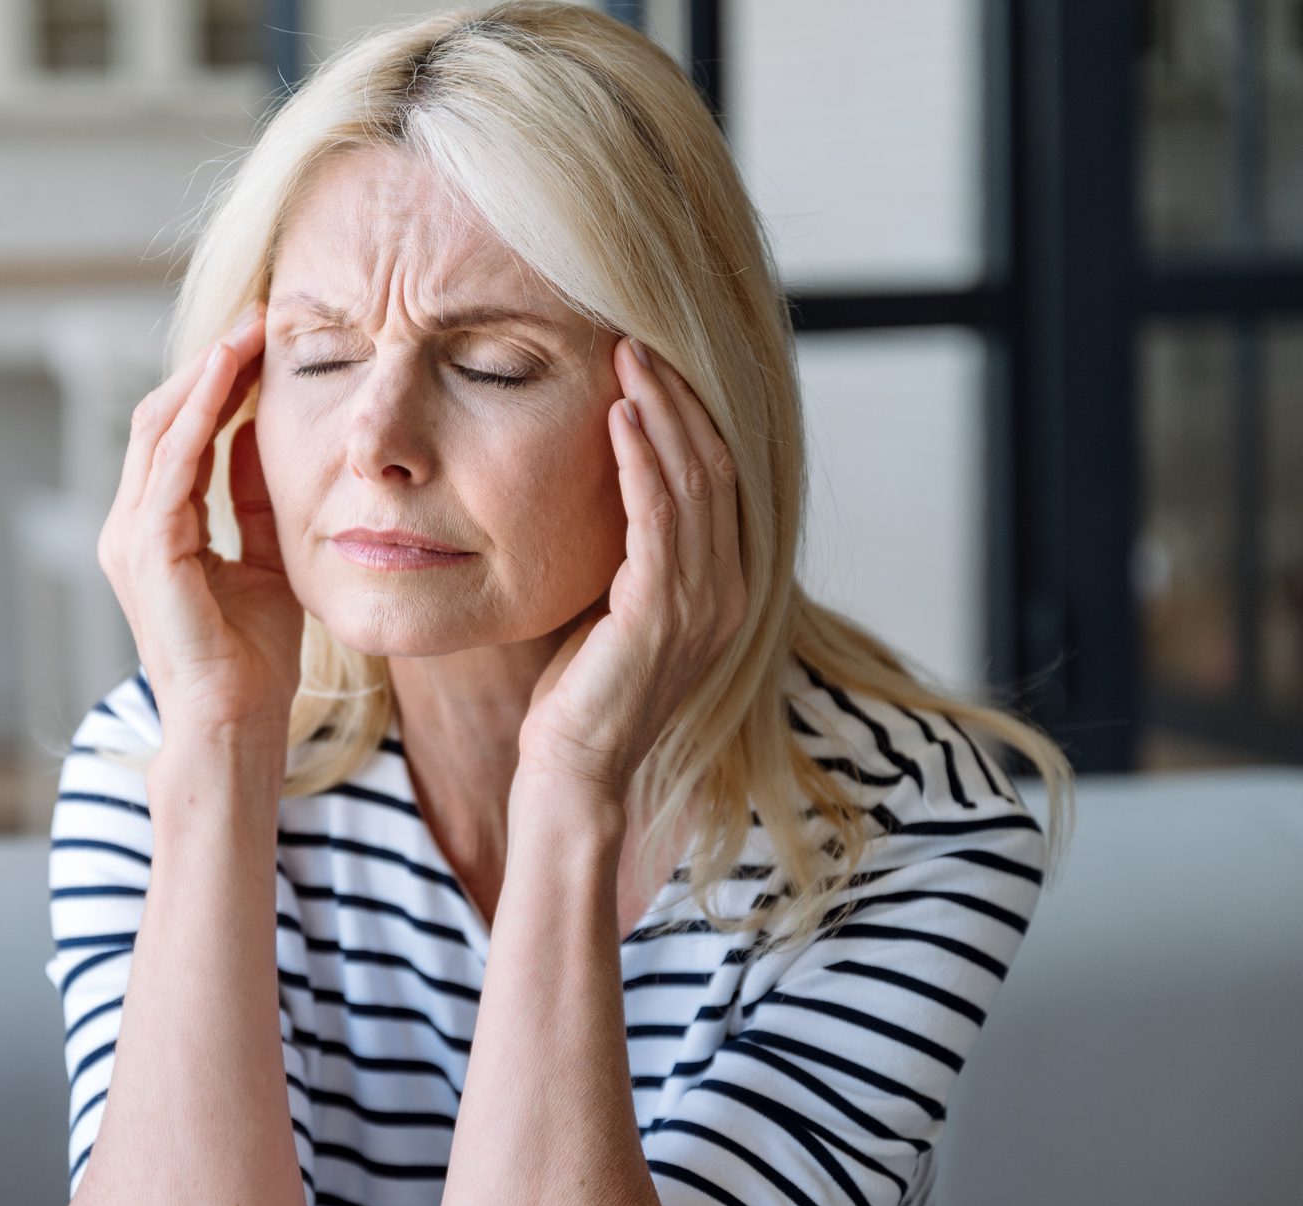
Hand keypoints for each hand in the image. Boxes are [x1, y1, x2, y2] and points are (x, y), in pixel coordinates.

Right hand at [96, 298, 303, 746]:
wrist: (235, 726)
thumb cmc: (252, 659)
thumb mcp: (267, 556)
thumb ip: (257, 498)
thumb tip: (266, 432)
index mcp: (156, 527)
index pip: (179, 431)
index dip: (217, 379)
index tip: (264, 335)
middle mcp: (131, 526)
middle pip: (161, 416)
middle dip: (211, 360)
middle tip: (260, 312)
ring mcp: (132, 538)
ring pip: (159, 428)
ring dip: (207, 372)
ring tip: (251, 327)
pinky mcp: (148, 553)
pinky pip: (172, 465)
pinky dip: (200, 413)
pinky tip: (232, 374)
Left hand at [517, 334, 746, 802]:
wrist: (574, 771)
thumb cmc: (579, 692)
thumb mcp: (614, 606)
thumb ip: (630, 553)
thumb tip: (612, 486)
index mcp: (725, 587)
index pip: (720, 479)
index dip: (690, 416)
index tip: (651, 362)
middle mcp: (728, 591)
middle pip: (715, 467)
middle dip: (678, 397)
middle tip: (638, 337)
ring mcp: (703, 604)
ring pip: (694, 482)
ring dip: (660, 412)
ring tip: (627, 357)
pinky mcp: (664, 614)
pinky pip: (659, 519)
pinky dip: (641, 461)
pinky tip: (619, 417)